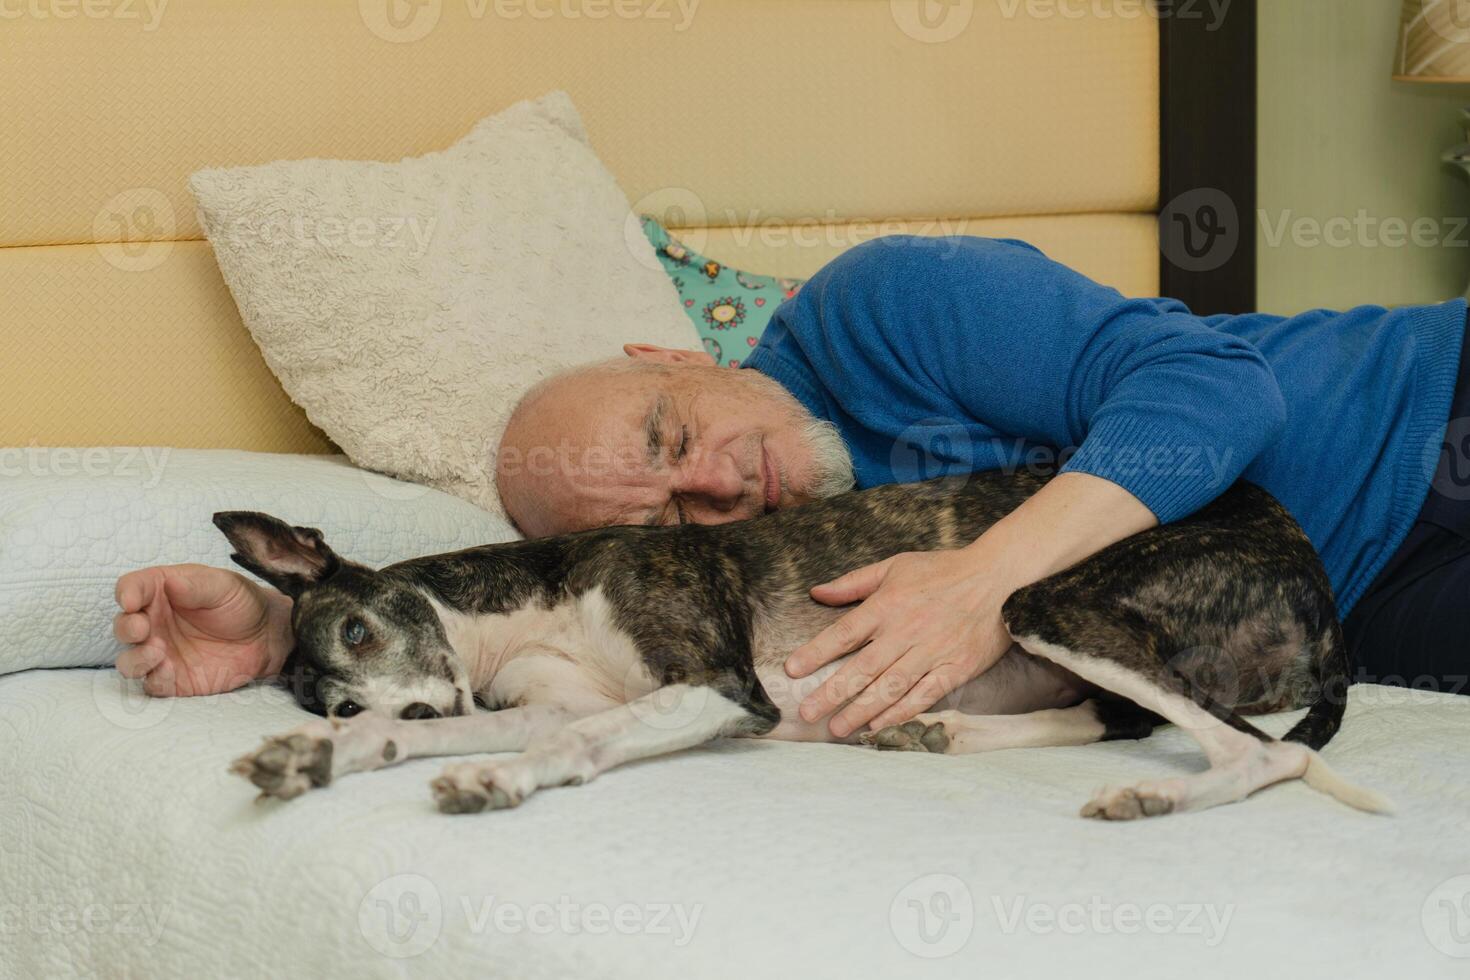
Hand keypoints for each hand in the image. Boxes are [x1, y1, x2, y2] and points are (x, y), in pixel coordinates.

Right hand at [113, 564, 292, 696]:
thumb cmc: (241, 602)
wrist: (266, 636)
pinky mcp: (172, 678)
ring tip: (158, 651)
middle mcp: (153, 622)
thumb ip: (197, 585)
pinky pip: (153, 684)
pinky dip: (155, 679)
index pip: (131, 588)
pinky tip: (170, 670)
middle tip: (142, 628)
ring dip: (136, 658)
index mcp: (160, 592)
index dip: (126, 593)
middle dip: (126, 628)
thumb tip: (170, 584)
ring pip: (129, 661)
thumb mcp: (223, 585)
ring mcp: (160, 652)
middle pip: (123, 626)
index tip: (131, 601)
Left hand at [785, 548, 1012, 737]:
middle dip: (832, 693)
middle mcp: (906, 631)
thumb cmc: (941, 570)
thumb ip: (854, 583)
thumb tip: (817, 592)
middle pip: (862, 668)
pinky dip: (900, 712)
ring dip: (861, 710)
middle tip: (807, 714)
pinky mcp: (955, 668)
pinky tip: (878, 725)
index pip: (844, 633)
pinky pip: (923, 695)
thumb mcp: (894, 566)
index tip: (793, 671)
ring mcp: (932, 652)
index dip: (816, 653)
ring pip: (890, 687)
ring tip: (837, 728)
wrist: (996, 577)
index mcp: (887, 605)